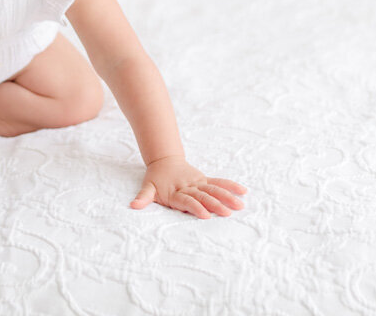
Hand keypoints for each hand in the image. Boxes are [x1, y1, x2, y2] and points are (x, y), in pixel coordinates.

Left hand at [130, 156, 246, 218]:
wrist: (164, 160)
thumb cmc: (156, 178)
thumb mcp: (147, 187)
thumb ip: (143, 197)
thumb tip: (133, 205)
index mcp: (176, 192)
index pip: (187, 201)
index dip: (195, 207)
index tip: (205, 215)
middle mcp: (189, 187)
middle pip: (204, 196)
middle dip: (216, 205)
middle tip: (228, 213)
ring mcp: (199, 182)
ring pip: (214, 189)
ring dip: (227, 196)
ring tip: (240, 205)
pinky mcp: (204, 179)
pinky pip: (219, 182)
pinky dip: (230, 186)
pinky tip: (243, 191)